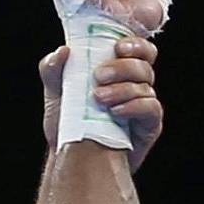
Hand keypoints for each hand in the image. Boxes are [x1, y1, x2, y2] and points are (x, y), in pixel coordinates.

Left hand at [41, 36, 162, 169]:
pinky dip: (134, 106)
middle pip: (144, 65)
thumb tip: (63, 50)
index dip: (136, 44)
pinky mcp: (148, 126)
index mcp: (119, 71)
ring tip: (99, 98)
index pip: (140, 50)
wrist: (70, 159)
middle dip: (123, 67)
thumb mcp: (55, 94)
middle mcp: (135, 85)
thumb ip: (52, 69)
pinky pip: (151, 109)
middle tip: (99, 76)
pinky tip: (116, 112)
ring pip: (145, 86)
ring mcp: (143, 105)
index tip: (118, 47)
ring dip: (123, 89)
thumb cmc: (68, 123)